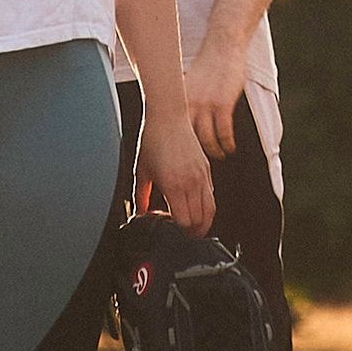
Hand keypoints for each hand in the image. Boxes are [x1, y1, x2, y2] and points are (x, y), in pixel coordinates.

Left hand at [140, 113, 216, 235]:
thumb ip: (141, 195)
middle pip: (200, 220)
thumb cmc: (154, 139)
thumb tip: (140, 212)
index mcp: (173, 185)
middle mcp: (191, 182)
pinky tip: (196, 207)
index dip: (178, 232)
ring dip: (203, 222)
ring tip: (193, 227)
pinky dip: (206, 206)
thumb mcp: (142, 170)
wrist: (168, 116)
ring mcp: (201, 176)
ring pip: (210, 210)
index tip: (170, 231)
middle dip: (192, 232)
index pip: (185, 221)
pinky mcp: (206, 169)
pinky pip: (211, 195)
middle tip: (182, 234)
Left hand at [183, 40, 246, 161]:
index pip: (173, 132)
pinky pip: (225, 132)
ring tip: (219, 155)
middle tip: (200, 165)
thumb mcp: (187, 83)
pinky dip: (227, 143)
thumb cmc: (206, 66)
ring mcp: (206, 105)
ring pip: (207, 140)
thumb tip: (175, 119)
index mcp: (178, 100)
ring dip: (214, 152)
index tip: (181, 160)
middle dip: (195, 155)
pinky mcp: (223, 104)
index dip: (177, 149)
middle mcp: (189, 104)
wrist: (222, 47)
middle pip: (189, 139)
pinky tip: (229, 147)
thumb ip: (182, 101)